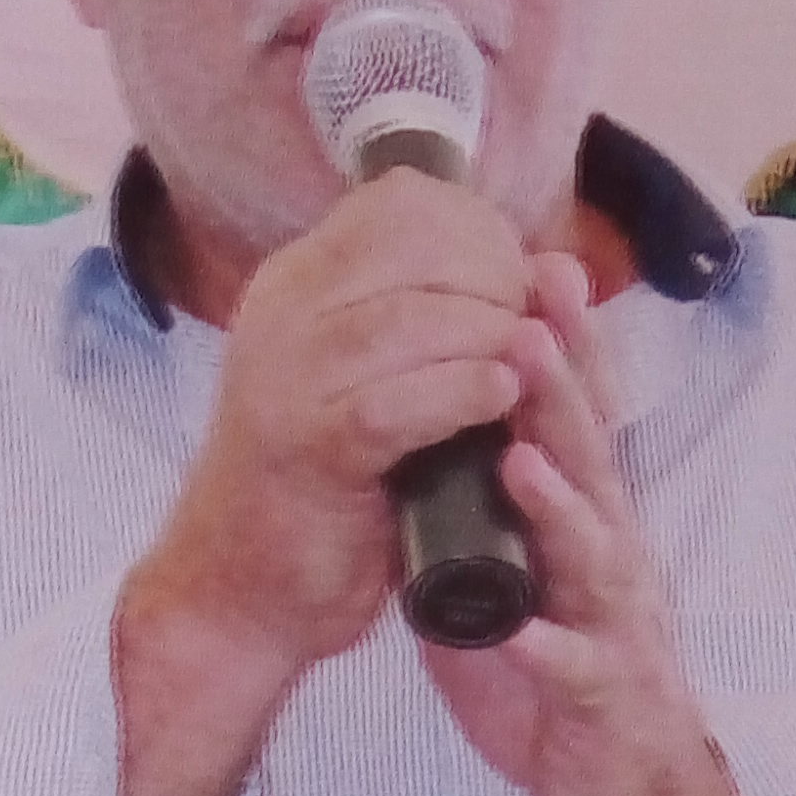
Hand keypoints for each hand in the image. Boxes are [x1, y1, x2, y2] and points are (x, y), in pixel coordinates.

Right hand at [139, 170, 538, 684]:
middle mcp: (283, 312)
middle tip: (537, 335)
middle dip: (499, 284)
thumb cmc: (329, 488)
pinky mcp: (304, 448)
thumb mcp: (374, 378)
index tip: (520, 284)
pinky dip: (459, 393)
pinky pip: (394, 402)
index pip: (403, 203)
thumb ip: (439, 320)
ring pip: (412, 319)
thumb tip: (556, 268)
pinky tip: (500, 397)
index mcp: (298, 282)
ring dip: (492, 338)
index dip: (482, 232)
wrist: (238, 592)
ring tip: (529, 374)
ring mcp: (286, 378)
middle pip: (418, 248)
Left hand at [423, 263, 795, 795]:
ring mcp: (615, 629)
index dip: (560, 348)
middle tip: (528, 316)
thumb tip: (424, 445)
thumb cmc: (572, 685)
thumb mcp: (520, 582)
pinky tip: (511, 629)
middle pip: (589, 462)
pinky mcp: (603, 701)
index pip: (574, 422)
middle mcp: (611, 563)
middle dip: (559, 391)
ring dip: (558, 501)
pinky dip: (543, 648)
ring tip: (520, 451)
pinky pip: (572, 671)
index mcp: (587, 528)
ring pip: (593, 553)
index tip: (534, 266)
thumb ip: (480, 517)